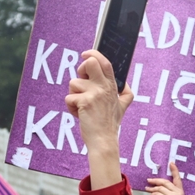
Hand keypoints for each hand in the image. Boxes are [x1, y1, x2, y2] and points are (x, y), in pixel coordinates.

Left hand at [66, 50, 133, 189]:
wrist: (104, 141)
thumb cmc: (110, 124)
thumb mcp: (122, 107)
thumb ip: (125, 93)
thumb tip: (125, 83)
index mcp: (112, 86)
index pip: (105, 63)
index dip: (94, 54)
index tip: (86, 54)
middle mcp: (104, 87)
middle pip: (89, 63)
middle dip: (81, 69)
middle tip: (82, 83)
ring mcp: (94, 94)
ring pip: (74, 83)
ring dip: (74, 96)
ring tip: (82, 107)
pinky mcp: (84, 102)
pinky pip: (69, 98)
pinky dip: (70, 107)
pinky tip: (79, 114)